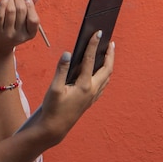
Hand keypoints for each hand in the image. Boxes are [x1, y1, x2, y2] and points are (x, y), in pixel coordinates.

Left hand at [0, 0, 40, 55]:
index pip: (34, 20)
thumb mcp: (23, 23)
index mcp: (30, 34)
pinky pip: (0, 14)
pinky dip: (3, 2)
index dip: (30, 5)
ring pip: (11, 11)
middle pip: (22, 11)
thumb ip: (29, 9)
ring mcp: (8, 34)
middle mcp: (20, 35)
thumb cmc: (11, 30)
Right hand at [36, 30, 114, 144]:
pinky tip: (100, 71)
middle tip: (110, 42)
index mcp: (84, 85)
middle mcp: (92, 90)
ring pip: (106, 77)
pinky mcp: (90, 100)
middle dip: (109, 55)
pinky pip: (103, 85)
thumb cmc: (53, 108)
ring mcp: (92, 96)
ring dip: (108, 64)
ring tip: (108, 53)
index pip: (90, 60)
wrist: (54, 128)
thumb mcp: (54, 88)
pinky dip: (104, 75)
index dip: (93, 45)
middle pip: (107, 69)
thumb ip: (61, 70)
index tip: (97, 33)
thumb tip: (68, 54)